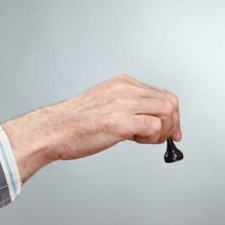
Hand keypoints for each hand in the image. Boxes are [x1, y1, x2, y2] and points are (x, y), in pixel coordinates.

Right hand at [3, 74, 181, 181]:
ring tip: (144, 139)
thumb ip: (126, 108)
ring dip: (163, 130)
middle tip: (166, 138)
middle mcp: (125, 89)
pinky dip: (152, 138)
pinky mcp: (121, 122)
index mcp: (121, 83)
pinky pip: (155, 127)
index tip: (171, 129)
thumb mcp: (104, 105)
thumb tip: (150, 122)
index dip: (171, 114)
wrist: (51, 131)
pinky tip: (135, 141)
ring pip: (167, 111)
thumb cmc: (73, 124)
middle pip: (170, 101)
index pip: (160, 93)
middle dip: (173, 123)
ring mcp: (124, 104)